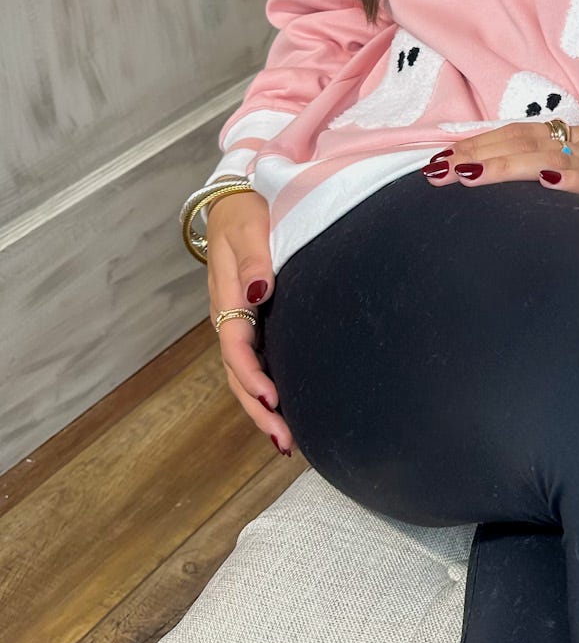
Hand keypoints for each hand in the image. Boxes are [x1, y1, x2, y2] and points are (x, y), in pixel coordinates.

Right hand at [205, 191, 294, 453]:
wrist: (241, 200)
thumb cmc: (248, 211)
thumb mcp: (248, 228)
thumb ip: (252, 260)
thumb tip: (256, 293)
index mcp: (227, 300)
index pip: (236, 347)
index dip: (252, 376)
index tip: (272, 400)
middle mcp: (231, 318)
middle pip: (238, 374)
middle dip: (258, 410)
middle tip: (285, 441)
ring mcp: (242, 324)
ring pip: (246, 376)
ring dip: (262, 410)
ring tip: (287, 442)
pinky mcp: (256, 323)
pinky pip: (257, 363)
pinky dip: (268, 391)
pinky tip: (286, 411)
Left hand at [424, 120, 578, 248]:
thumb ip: (544, 176)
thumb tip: (487, 183)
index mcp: (575, 139)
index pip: (519, 134)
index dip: (480, 143)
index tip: (441, 157)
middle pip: (526, 141)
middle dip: (481, 154)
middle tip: (441, 170)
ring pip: (552, 158)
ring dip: (509, 165)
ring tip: (472, 173)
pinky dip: (571, 180)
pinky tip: (546, 182)